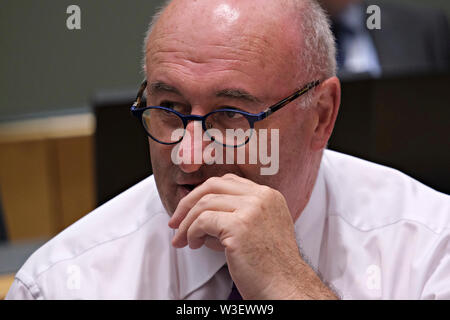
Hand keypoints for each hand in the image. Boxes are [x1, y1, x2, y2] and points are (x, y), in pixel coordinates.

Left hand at [168, 173, 316, 298]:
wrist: (284, 287)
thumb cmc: (270, 265)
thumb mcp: (260, 227)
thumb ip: (239, 213)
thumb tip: (202, 213)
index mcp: (268, 195)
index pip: (228, 181)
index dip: (203, 193)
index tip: (190, 208)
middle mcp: (261, 197)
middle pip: (213, 186)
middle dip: (188, 202)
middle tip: (176, 221)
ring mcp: (251, 209)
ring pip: (204, 204)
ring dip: (187, 222)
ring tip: (184, 239)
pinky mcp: (239, 226)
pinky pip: (203, 221)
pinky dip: (192, 232)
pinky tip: (194, 243)